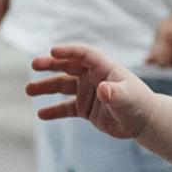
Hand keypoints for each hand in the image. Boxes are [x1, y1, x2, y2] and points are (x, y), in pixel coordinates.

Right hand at [27, 44, 153, 138]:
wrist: (143, 121)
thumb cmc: (139, 104)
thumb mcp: (128, 98)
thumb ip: (116, 93)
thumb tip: (103, 90)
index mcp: (104, 68)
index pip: (84, 54)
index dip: (69, 51)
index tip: (53, 52)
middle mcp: (92, 76)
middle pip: (68, 65)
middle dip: (51, 63)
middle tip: (34, 65)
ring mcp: (87, 91)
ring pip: (62, 85)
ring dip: (45, 86)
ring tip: (28, 90)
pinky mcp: (84, 108)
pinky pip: (65, 108)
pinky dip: (53, 110)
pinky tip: (41, 114)